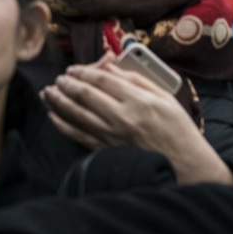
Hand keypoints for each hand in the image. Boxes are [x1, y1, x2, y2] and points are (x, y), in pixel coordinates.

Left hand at [42, 60, 232, 185]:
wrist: (185, 166)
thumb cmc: (178, 130)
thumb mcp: (165, 98)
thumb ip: (137, 80)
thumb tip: (110, 67)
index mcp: (138, 101)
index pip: (102, 80)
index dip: (84, 71)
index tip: (73, 68)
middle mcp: (122, 117)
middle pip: (85, 95)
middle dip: (67, 84)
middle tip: (59, 78)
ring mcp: (112, 135)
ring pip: (76, 114)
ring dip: (58, 101)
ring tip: (47, 91)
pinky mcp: (106, 150)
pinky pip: (77, 135)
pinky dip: (62, 124)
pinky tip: (52, 115)